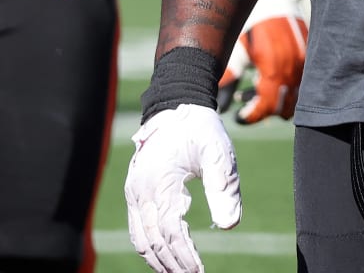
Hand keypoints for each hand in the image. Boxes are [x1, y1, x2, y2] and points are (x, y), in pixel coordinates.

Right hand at [124, 104, 241, 272]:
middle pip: (153, 240)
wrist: (177, 107)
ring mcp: (134, 193)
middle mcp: (140, 191)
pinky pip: (137, 229)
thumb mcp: (218, 153)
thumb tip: (229, 225)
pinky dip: (149, 247)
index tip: (200, 270)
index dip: (185, 255)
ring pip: (141, 239)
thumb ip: (224, 187)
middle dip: (173, 263)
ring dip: (159, 261)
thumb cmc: (200, 130)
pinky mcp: (134, 193)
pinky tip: (165, 257)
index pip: (170, 231)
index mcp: (160, 182)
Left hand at [218, 13, 306, 124]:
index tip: (240, 116)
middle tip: (248, 103)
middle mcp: (292, 70)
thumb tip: (221, 105)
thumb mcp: (237, 50)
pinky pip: (302, 84)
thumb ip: (230, 78)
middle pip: (284, 109)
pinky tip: (274, 77)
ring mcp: (303, 65)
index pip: (266, 108)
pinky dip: (289, 88)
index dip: (252, 117)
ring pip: (296, 99)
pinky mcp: (308, 58)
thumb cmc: (252, 23)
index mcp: (273, 70)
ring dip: (280, 102)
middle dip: (265, 111)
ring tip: (260, 90)